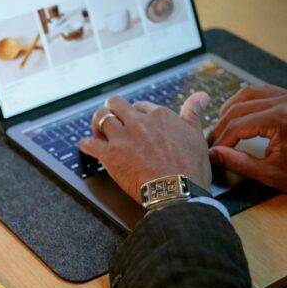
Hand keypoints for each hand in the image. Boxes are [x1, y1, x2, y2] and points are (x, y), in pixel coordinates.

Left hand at [79, 93, 211, 202]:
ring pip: (101, 118)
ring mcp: (122, 137)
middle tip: (111, 120)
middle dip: (112, 110)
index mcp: (159, 115)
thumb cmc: (190, 167)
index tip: (134, 122)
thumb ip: (194, 113)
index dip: (135, 114)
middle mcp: (138, 122)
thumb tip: (201, 95)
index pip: (140, 106)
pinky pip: (89, 144)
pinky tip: (86, 147)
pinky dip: (85, 145)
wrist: (176, 191)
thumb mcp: (196, 135)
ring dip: (97, 123)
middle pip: (116, 104)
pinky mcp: (110, 155)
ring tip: (97, 131)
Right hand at [209, 84, 286, 190]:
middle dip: (220, 127)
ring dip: (230, 110)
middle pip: (237, 108)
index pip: (236, 127)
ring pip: (248, 94)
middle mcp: (284, 102)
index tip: (210, 153)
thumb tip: (214, 155)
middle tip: (211, 144)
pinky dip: (247, 101)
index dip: (219, 142)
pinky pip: (263, 91)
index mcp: (279, 119)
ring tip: (220, 128)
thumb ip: (239, 162)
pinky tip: (240, 114)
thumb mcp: (272, 173)